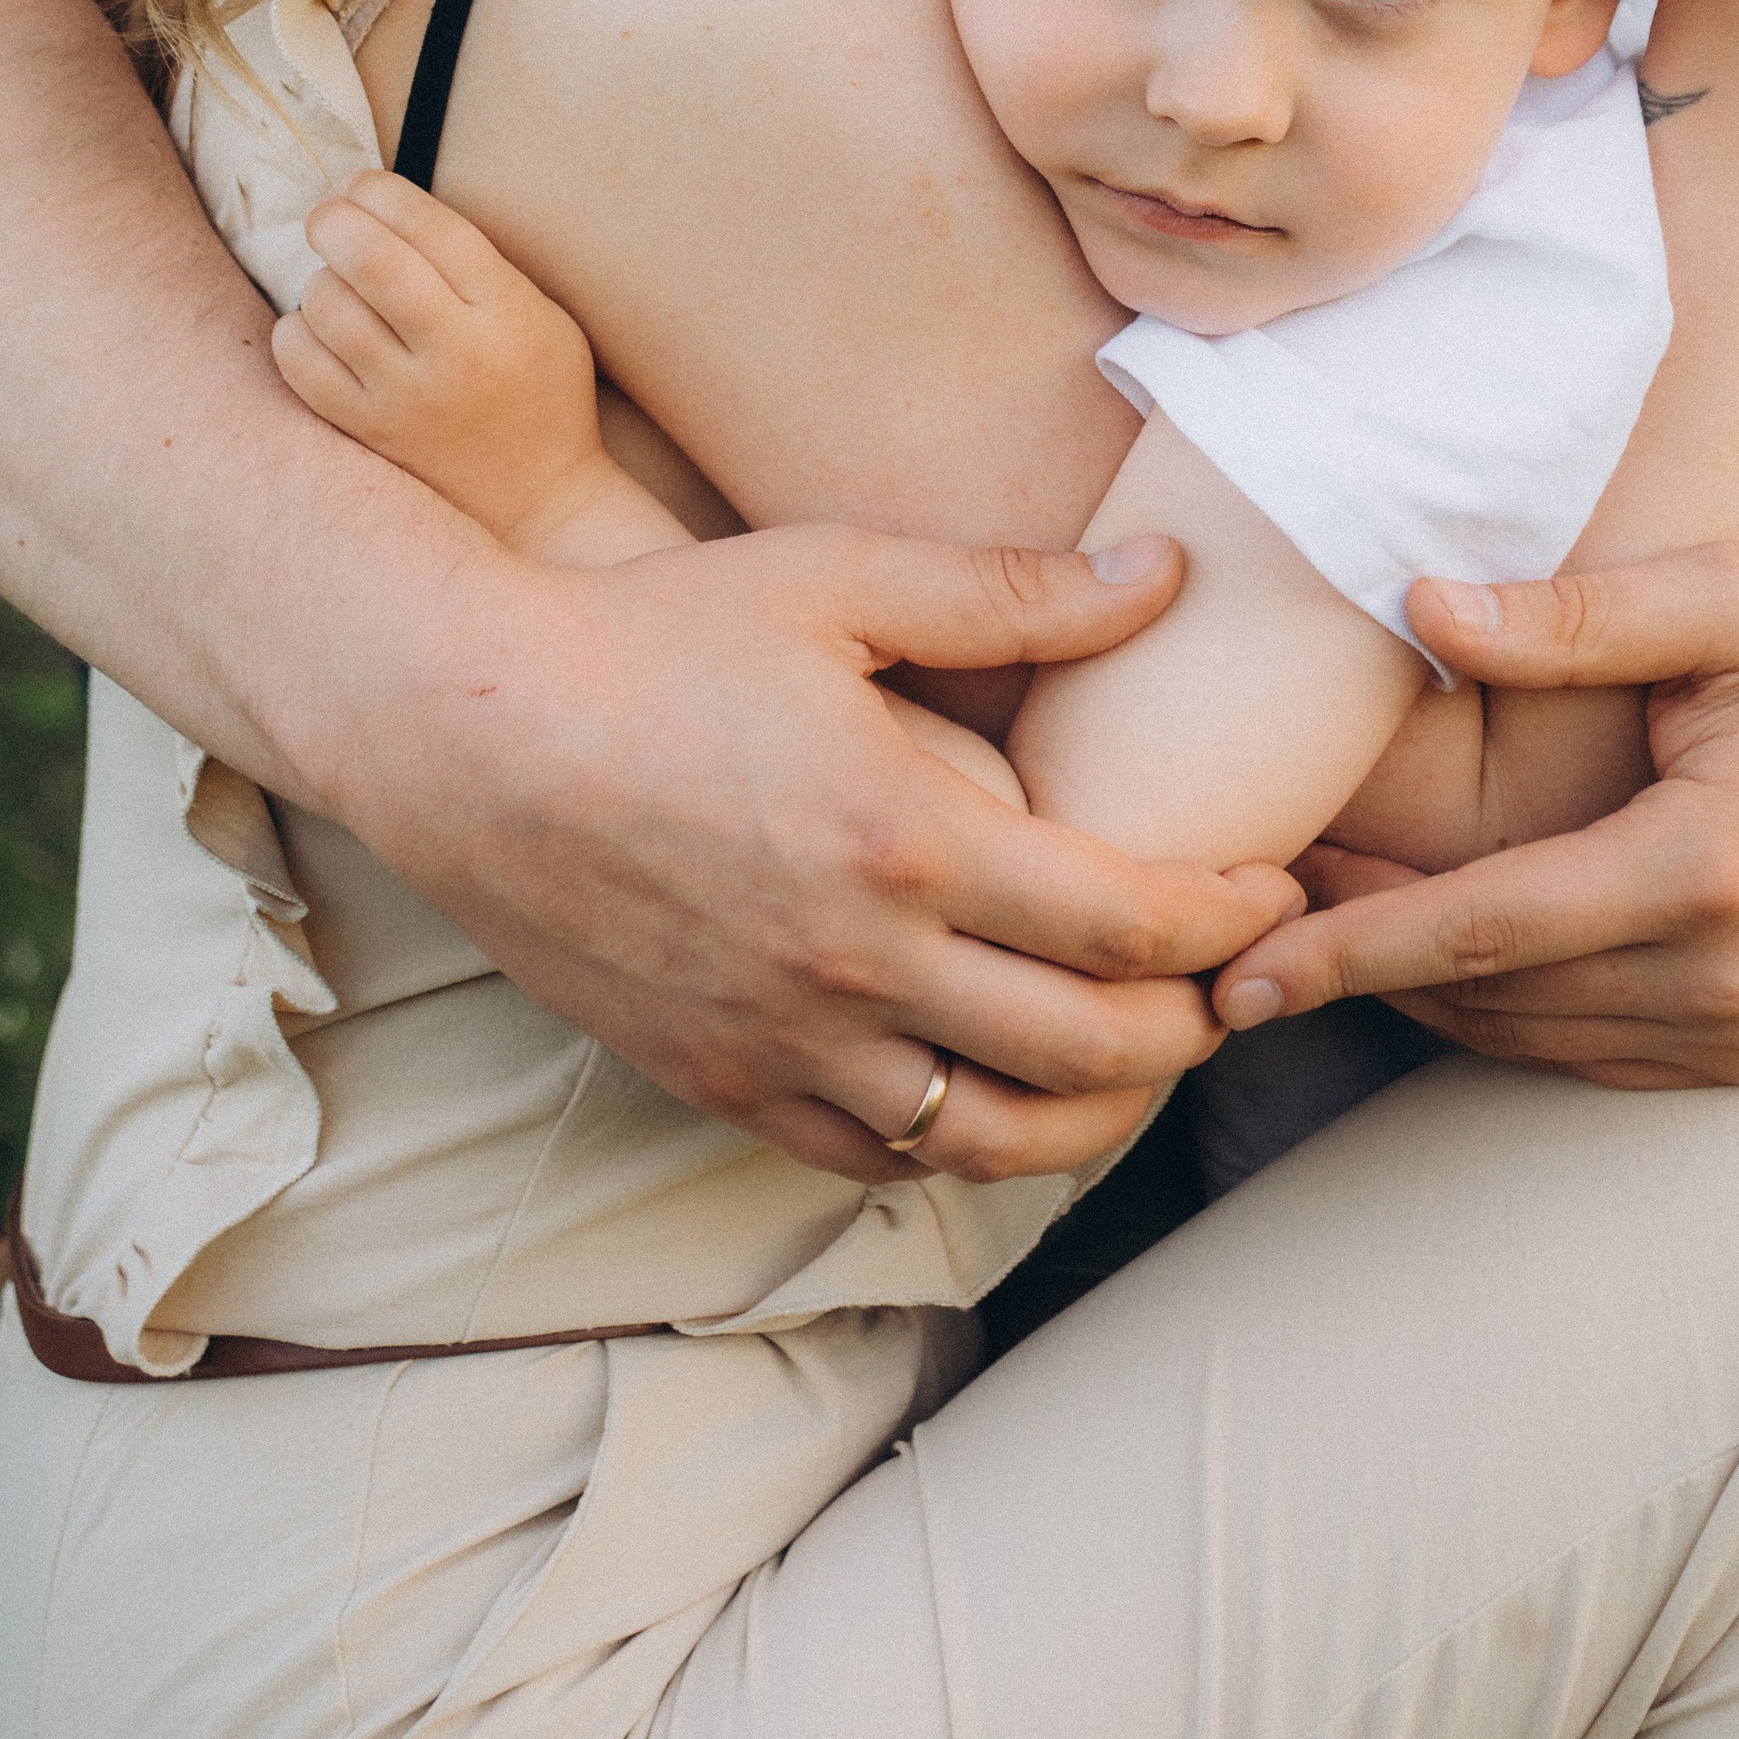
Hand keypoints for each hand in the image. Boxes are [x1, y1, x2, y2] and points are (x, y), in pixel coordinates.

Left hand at [279, 170, 611, 548]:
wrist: (539, 501)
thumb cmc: (540, 393)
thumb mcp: (541, 316)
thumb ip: (479, 266)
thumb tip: (389, 210)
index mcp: (507, 312)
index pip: (433, 227)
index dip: (384, 192)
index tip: (362, 185)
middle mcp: (455, 354)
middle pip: (371, 260)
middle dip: (334, 220)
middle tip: (327, 217)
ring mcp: (407, 399)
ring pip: (329, 308)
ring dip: (320, 280)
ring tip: (335, 284)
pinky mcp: (369, 434)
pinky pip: (301, 365)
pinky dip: (295, 333)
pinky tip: (315, 330)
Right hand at [333, 517, 1301, 1180]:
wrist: (464, 732)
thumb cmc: (652, 635)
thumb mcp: (839, 582)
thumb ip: (1013, 594)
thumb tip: (1163, 579)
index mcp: (906, 840)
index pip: (1133, 924)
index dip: (1231, 918)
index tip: (1274, 887)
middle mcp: (857, 966)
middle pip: (1092, 1050)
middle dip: (1196, 1022)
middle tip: (1236, 978)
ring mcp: (788, 1043)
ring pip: (998, 1138)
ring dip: (1104, 1111)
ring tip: (1147, 1054)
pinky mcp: (725, 1084)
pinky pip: (883, 1159)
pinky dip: (971, 1144)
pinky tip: (1007, 1093)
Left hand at [1212, 545, 1738, 1085]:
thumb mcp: (1731, 595)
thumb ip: (1576, 612)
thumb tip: (1421, 604)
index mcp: (1710, 868)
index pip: (1484, 929)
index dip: (1350, 952)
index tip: (1237, 970)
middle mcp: (1727, 978)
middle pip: (1490, 1000)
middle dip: (1355, 974)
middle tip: (1235, 931)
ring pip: (1530, 1042)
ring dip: (1417, 1001)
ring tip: (1308, 939)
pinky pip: (1590, 1059)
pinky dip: (1500, 1021)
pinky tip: (1429, 963)